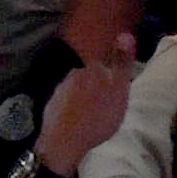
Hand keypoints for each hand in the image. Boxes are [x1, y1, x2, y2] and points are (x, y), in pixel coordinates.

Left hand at [31, 38, 135, 173]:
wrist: (63, 144)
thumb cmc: (97, 117)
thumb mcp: (119, 90)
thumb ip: (122, 63)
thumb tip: (125, 33)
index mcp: (92, 69)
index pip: (105, 62)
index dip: (113, 73)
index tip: (118, 87)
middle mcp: (74, 74)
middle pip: (90, 74)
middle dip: (98, 83)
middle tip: (107, 102)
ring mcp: (59, 90)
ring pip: (77, 87)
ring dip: (84, 96)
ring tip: (92, 113)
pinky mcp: (51, 106)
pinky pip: (66, 102)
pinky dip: (73, 107)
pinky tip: (77, 119)